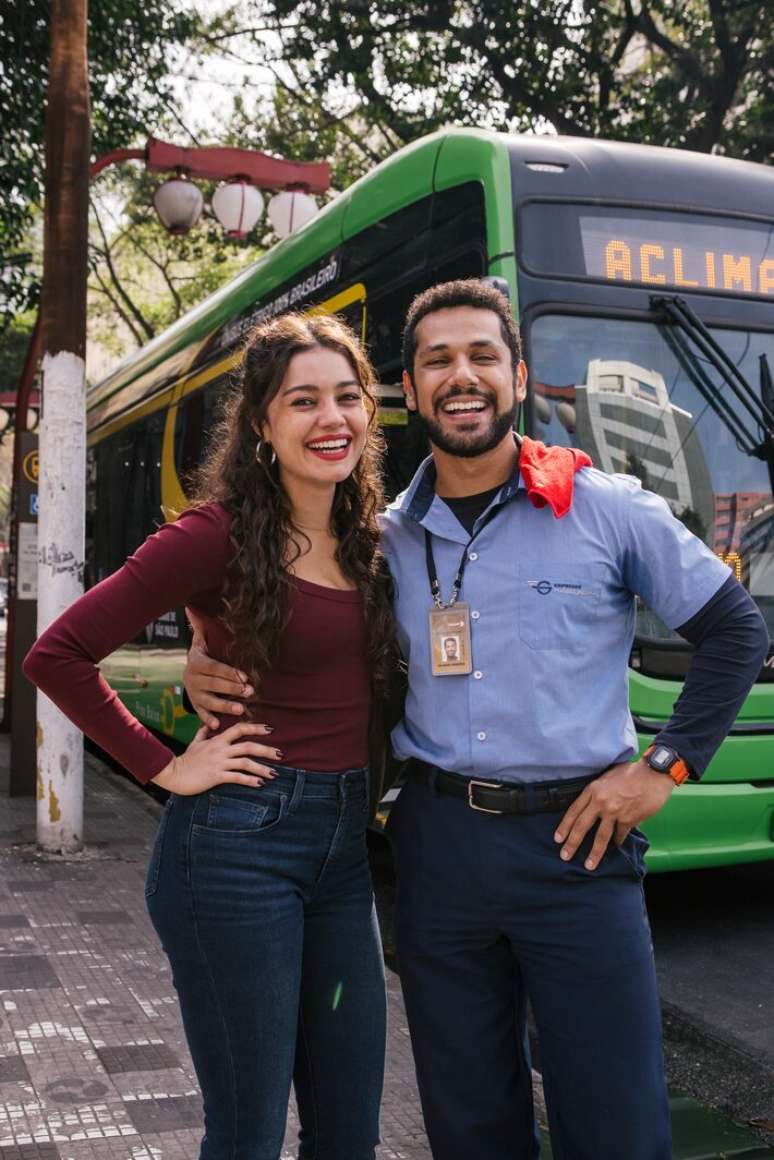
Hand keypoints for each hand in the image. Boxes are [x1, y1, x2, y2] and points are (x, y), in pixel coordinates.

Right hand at [151, 723, 281, 794]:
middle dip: (266, 750)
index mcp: (217, 740)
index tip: (269, 729)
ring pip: (245, 763)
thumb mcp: (194, 743)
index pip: (239, 729)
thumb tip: (208, 724)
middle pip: (248, 746)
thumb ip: (203, 733)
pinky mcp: (216, 776)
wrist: (173, 773)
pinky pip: (236, 777)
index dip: (255, 728)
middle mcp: (220, 749)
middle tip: (280, 754)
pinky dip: (249, 780)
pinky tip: (259, 784)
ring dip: (262, 768)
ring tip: (274, 774)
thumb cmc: (184, 760)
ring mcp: (219, 763)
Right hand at [184, 606, 253, 729]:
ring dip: (224, 705)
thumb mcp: (200, 642)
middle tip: (250, 692)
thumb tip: (192, 606)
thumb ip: (200, 627)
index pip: (214, 667)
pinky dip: (208, 720)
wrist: (188, 672)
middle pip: (214, 684)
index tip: (245, 676)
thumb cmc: (203, 655)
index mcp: (196, 662)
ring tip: (241, 709)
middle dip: (232, 688)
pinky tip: (216, 725)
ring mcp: (193, 694)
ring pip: (209, 701)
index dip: (229, 672)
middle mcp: (192, 679)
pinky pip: (201, 714)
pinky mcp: (195, 705)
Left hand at [553, 759, 673, 870]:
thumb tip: (591, 806)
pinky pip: (620, 835)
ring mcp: (614, 812)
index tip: (558, 839)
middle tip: (565, 856)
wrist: (653, 773)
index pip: (573, 811)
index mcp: (593, 789)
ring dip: (594, 853)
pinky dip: (617, 842)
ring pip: (600, 836)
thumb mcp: (607, 777)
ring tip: (589, 865)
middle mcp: (600, 802)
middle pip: (582, 826)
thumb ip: (598, 791)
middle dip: (572, 843)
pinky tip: (615, 847)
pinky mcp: (628, 819)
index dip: (564, 826)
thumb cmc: (631, 773)